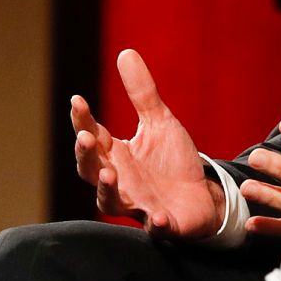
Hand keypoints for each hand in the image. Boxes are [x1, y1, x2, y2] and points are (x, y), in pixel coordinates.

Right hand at [70, 48, 222, 239]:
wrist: (203, 196)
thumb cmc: (173, 162)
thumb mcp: (160, 123)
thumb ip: (142, 94)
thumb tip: (126, 52)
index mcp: (116, 155)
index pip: (91, 135)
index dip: (82, 120)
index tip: (77, 100)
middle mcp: (120, 181)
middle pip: (91, 170)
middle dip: (86, 156)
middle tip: (86, 138)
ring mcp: (139, 204)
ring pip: (111, 201)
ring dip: (107, 190)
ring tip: (110, 175)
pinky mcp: (163, 224)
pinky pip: (155, 228)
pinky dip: (154, 224)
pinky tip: (156, 217)